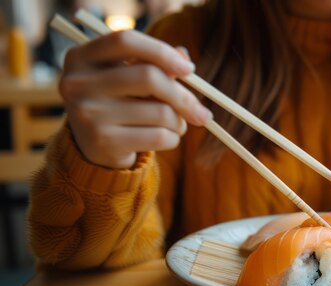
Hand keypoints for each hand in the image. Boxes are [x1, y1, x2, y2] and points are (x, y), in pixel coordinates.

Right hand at [59, 30, 211, 168]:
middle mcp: (78, 83)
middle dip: (183, 96)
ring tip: (177, 125)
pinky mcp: (103, 142)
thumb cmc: (118, 103)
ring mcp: (87, 113)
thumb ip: (154, 62)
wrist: (93, 148)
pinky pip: (159, 136)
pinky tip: (168, 138)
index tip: (189, 70)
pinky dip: (173, 139)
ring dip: (179, 121)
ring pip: (160, 112)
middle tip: (200, 111)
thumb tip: (184, 57)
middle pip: (148, 77)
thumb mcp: (129, 77)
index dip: (162, 51)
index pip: (126, 41)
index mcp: (82, 57)